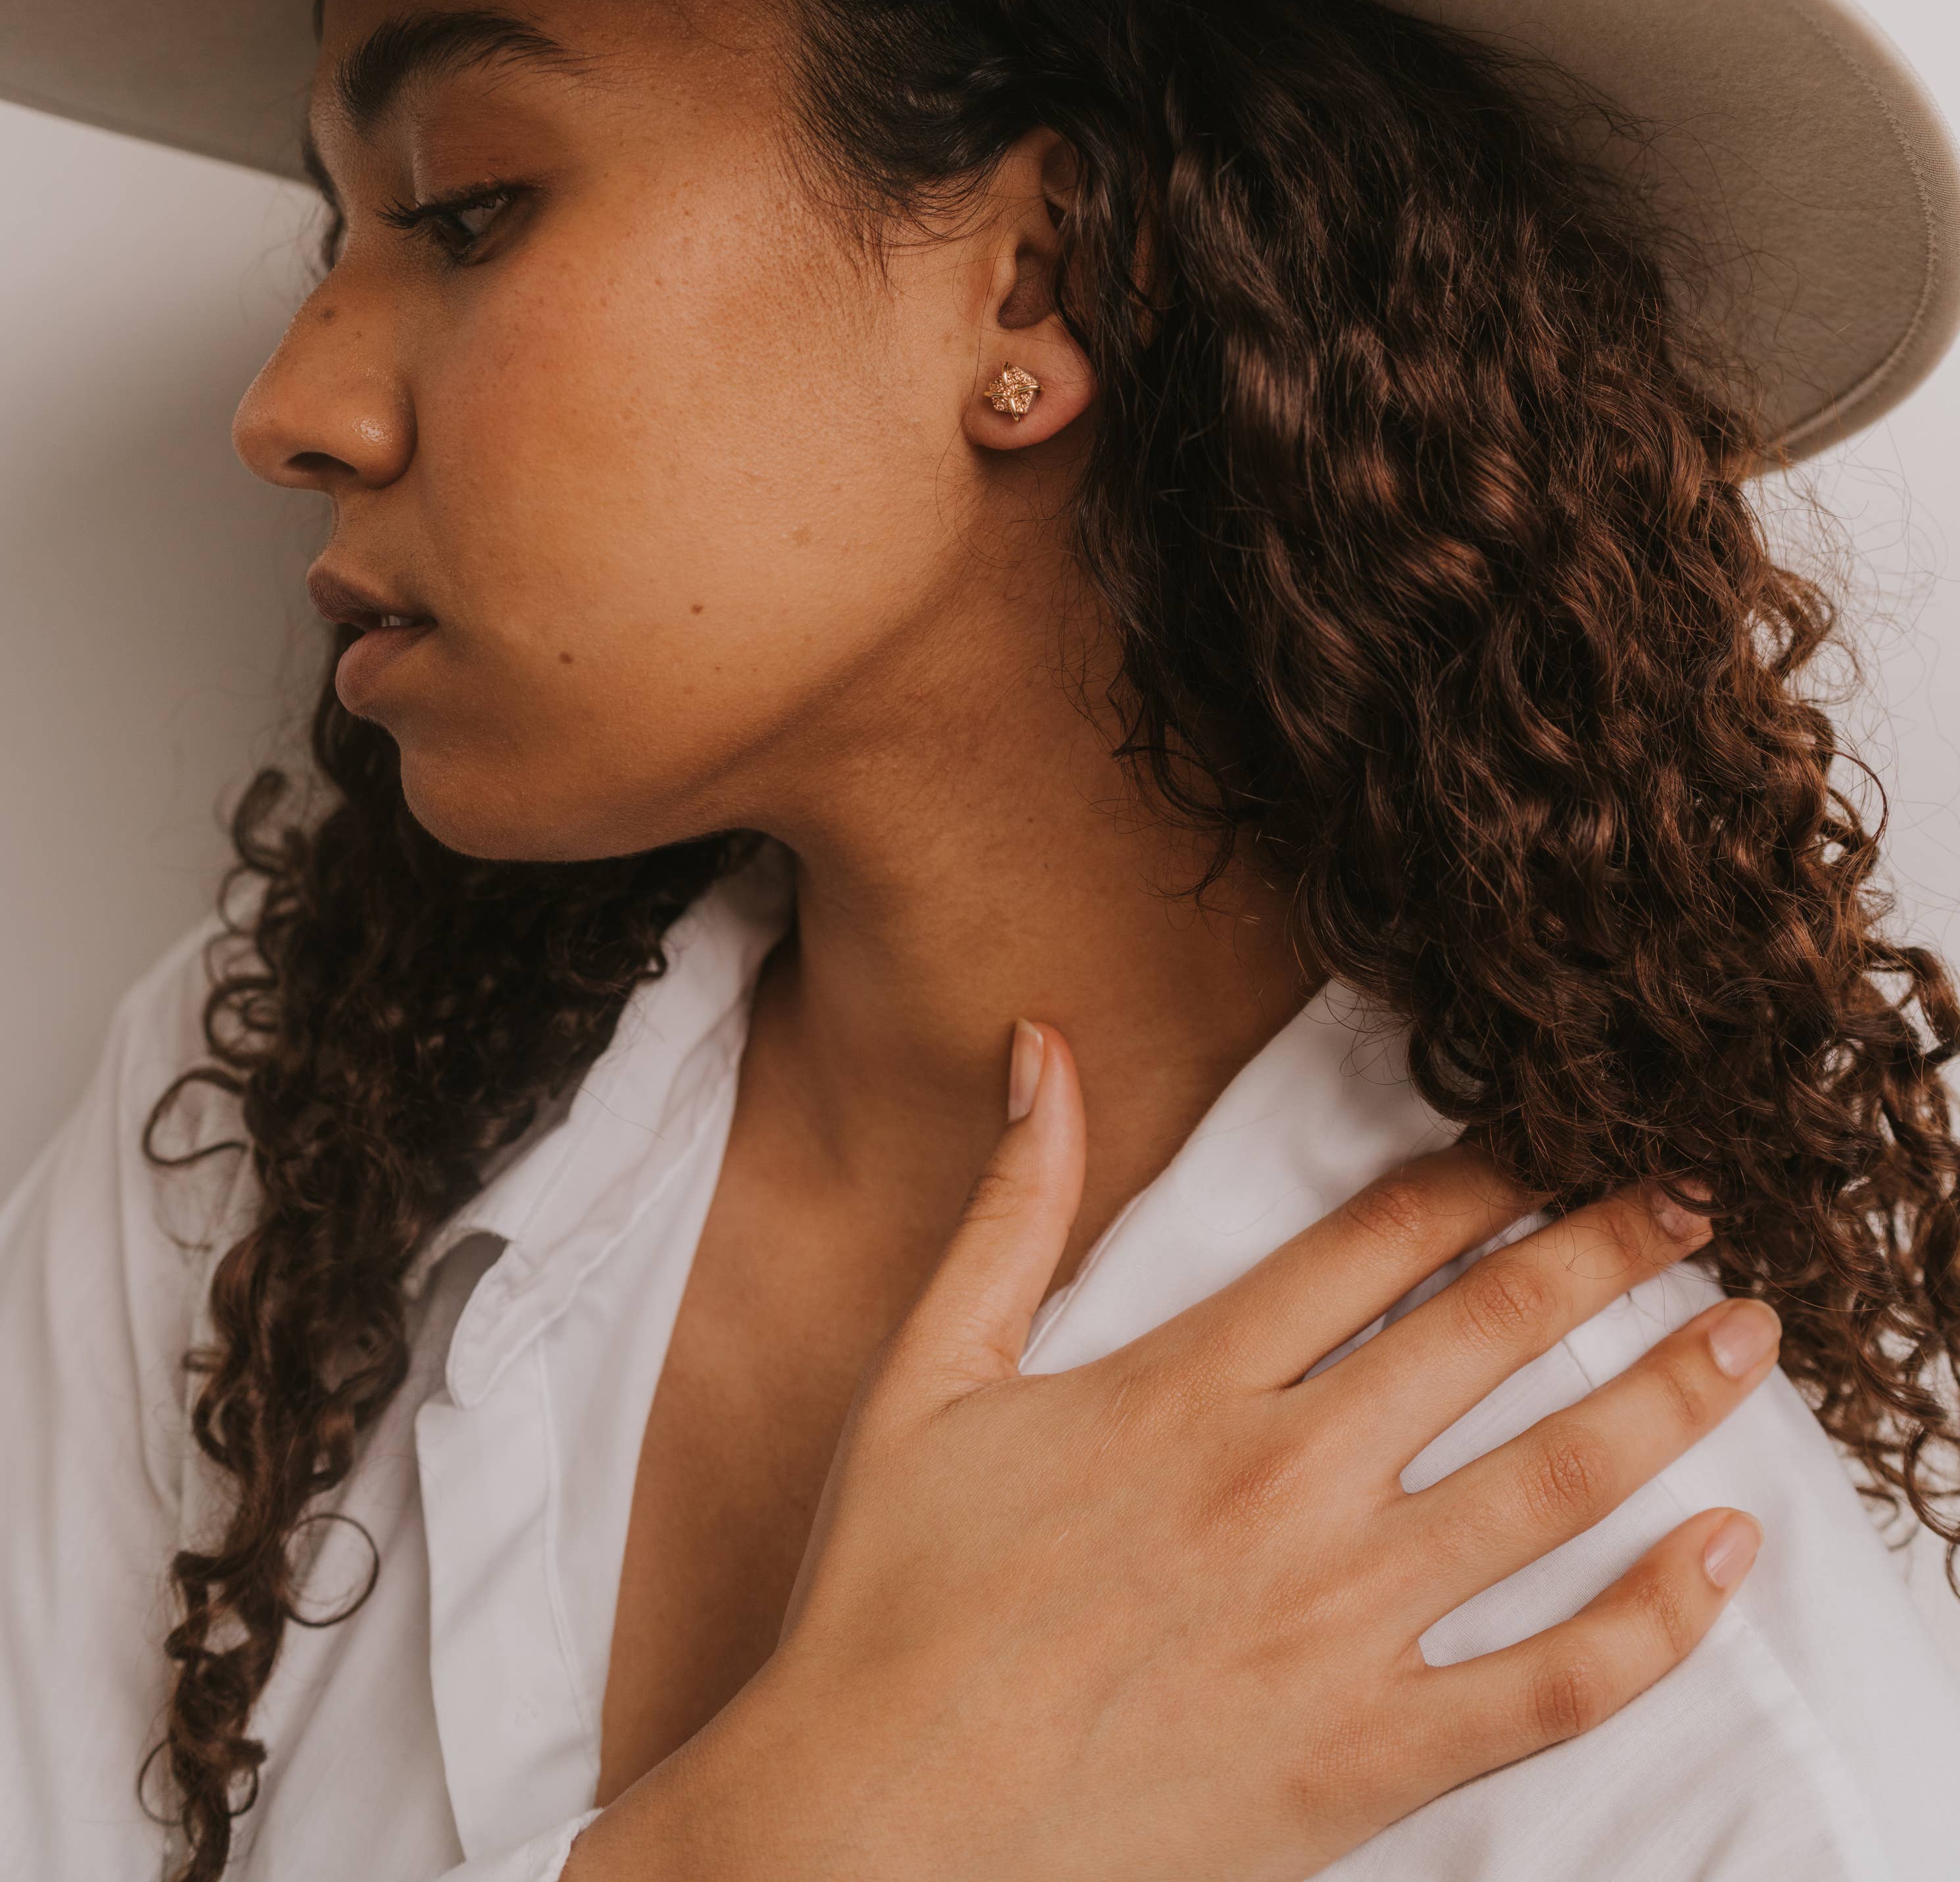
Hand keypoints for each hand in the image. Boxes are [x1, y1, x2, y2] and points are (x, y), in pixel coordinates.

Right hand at [573, 1024, 1772, 1881]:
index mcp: (1186, 1383)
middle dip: (1611, 1251)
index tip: (1561, 1142)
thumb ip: (1011, 1204)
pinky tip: (1722, 1553)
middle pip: (1491, 1333)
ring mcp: (1335, 1623)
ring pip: (1548, 1484)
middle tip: (1697, 1203)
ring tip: (1748, 1338)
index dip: (1489, 1179)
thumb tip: (1041, 1045)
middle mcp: (1282, 1481)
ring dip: (1666, 1397)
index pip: (1381, 1240)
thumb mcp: (928, 1373)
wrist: (873, 1828)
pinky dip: (1655, 1621)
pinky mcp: (1364, 1754)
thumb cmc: (888, 1600)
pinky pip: (1549, 1683)